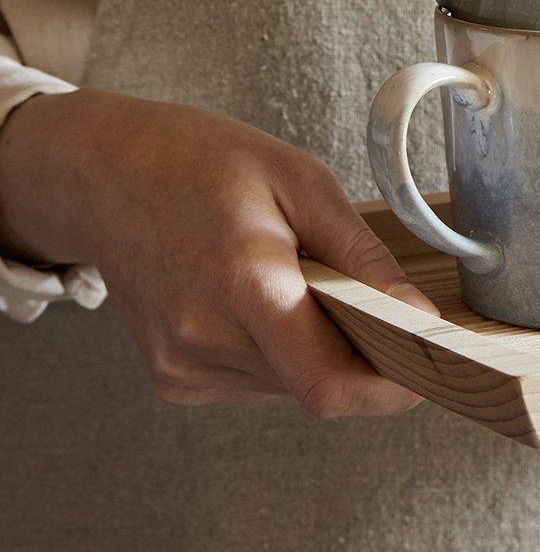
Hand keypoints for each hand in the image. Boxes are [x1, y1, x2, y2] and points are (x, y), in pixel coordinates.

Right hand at [0, 89, 435, 414]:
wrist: (101, 174)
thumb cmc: (197, 162)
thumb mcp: (301, 181)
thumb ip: (363, 258)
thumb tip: (416, 316)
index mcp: (242, 283)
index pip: (329, 384)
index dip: (388, 390)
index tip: (425, 366)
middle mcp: (204, 338)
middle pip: (315, 385)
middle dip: (355, 351)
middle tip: (357, 292)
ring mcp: (182, 365)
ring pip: (288, 384)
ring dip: (312, 346)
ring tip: (286, 278)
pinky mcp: (173, 378)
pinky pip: (255, 381)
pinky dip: (275, 349)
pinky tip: (251, 297)